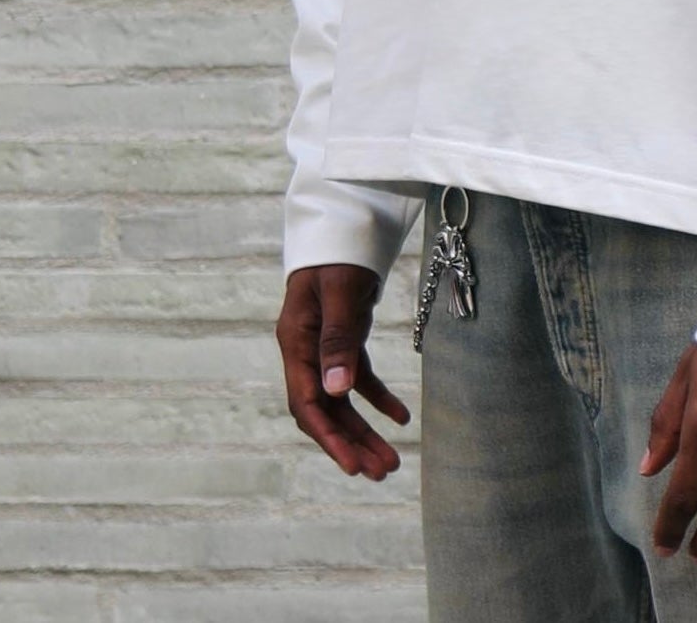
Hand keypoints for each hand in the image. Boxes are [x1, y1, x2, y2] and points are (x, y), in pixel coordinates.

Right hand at [277, 261, 408, 480]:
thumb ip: (337, 339)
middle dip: (352, 444)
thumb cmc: (338, 254)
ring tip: (392, 462)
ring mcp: (323, 348)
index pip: (308, 404)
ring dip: (365, 430)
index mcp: (296, 342)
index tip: (354, 467)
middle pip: (326, 410)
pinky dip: (377, 399)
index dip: (330, 438)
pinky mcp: (343, 341)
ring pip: (342, 401)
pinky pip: (359, 379)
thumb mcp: (339, 292)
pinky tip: (401, 417)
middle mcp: (305, 351)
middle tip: (383, 473)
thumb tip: (336, 391)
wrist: (344, 223)